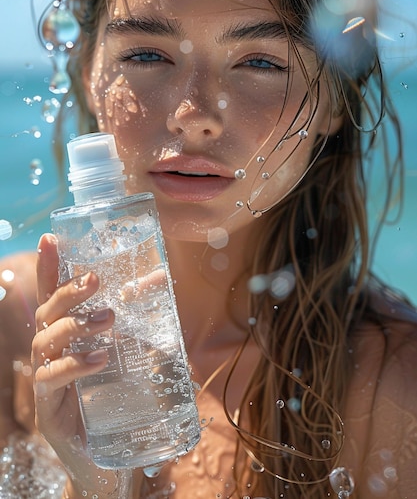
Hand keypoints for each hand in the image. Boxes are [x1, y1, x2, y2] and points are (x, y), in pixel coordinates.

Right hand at [32, 233, 118, 495]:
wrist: (113, 460)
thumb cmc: (119, 399)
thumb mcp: (133, 351)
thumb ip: (142, 318)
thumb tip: (159, 277)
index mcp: (67, 338)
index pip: (51, 296)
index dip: (48, 267)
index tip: (51, 236)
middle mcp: (51, 355)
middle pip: (46, 313)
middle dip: (68, 291)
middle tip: (96, 278)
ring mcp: (46, 383)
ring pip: (45, 342)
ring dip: (75, 324)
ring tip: (109, 319)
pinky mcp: (49, 411)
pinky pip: (50, 380)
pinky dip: (74, 364)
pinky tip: (100, 358)